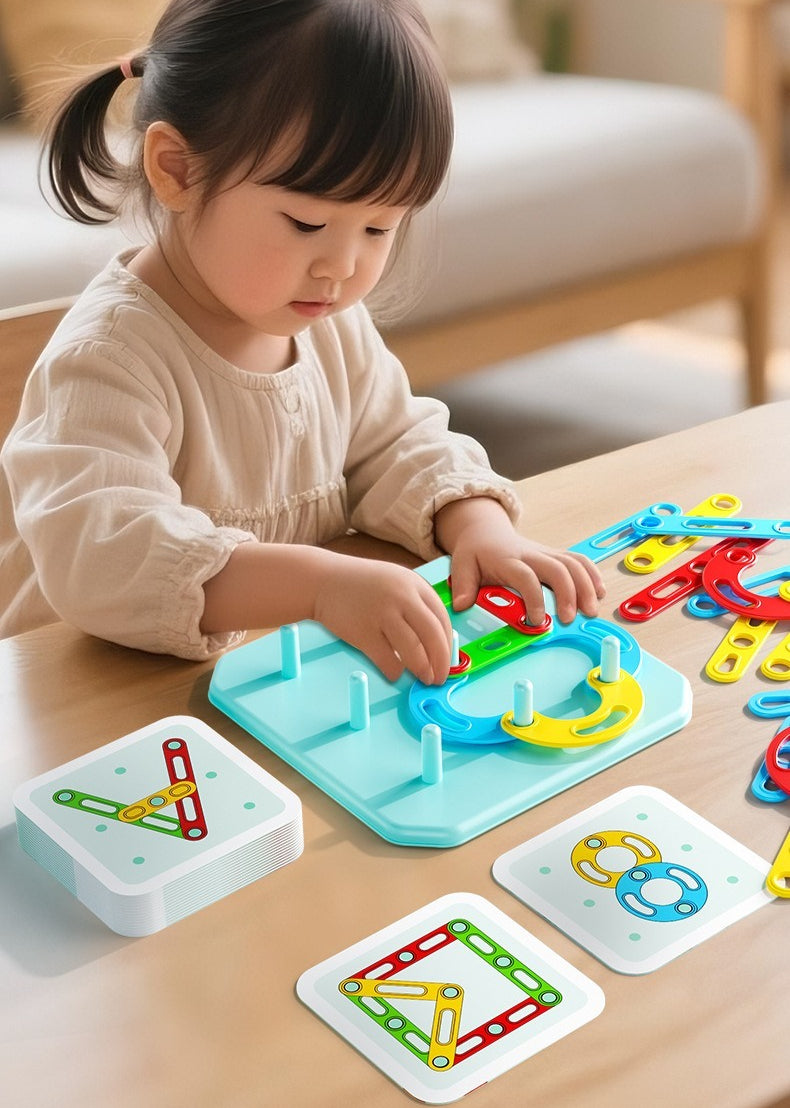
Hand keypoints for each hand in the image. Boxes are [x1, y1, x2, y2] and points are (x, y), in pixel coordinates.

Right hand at [313, 555, 452, 684]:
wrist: (322, 580)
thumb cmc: (360, 584)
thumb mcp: (395, 581)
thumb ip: (416, 603)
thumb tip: (436, 639)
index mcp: (413, 584)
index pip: (442, 618)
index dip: (448, 644)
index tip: (447, 659)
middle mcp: (401, 597)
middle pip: (433, 635)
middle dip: (441, 661)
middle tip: (440, 677)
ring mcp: (382, 613)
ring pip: (413, 650)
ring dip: (423, 669)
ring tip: (424, 678)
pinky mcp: (363, 631)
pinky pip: (387, 659)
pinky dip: (395, 671)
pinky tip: (395, 674)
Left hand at [434, 497, 604, 625]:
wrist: (486, 532)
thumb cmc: (475, 552)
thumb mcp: (460, 566)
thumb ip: (462, 585)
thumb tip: (461, 605)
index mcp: (508, 560)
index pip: (526, 577)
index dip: (534, 598)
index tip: (537, 621)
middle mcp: (531, 555)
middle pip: (558, 568)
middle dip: (569, 593)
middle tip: (570, 618)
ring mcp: (546, 554)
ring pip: (573, 563)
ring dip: (586, 586)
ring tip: (591, 610)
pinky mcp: (555, 556)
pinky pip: (579, 560)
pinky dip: (592, 575)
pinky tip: (599, 592)